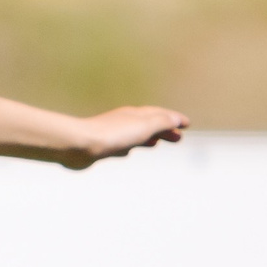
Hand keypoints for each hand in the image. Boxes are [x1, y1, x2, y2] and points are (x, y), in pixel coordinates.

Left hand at [64, 106, 187, 168]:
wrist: (79, 144)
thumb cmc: (112, 135)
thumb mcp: (144, 126)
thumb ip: (161, 122)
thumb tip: (176, 119)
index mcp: (136, 114)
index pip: (160, 114)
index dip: (174, 119)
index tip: (187, 124)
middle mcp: (124, 121)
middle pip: (149, 124)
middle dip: (164, 130)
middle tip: (178, 138)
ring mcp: (112, 133)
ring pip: (136, 134)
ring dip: (149, 137)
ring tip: (158, 143)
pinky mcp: (101, 146)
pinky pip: (121, 145)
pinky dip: (130, 146)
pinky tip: (128, 152)